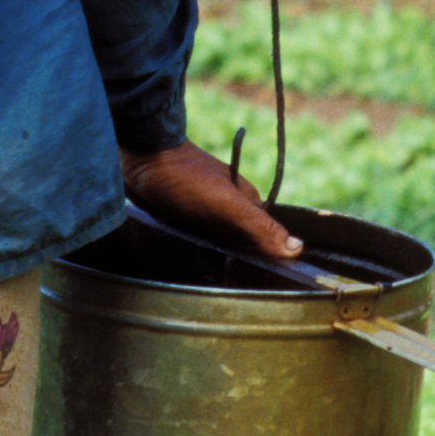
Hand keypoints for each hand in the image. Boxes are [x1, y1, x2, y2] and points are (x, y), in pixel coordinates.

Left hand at [121, 139, 297, 261]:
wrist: (138, 155)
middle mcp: (230, 206)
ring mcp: (206, 210)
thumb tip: (296, 249)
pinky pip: (194, 240)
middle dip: (233, 261)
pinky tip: (184, 259)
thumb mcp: (225, 203)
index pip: (265, 240)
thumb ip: (258, 225)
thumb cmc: (183, 176)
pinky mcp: (183, 215)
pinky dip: (191, 249)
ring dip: (210, 257)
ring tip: (200, 271)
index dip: (263, 261)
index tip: (253, 280)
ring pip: (216, 244)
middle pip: (240, 244)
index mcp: (248, 202)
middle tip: (221, 278)